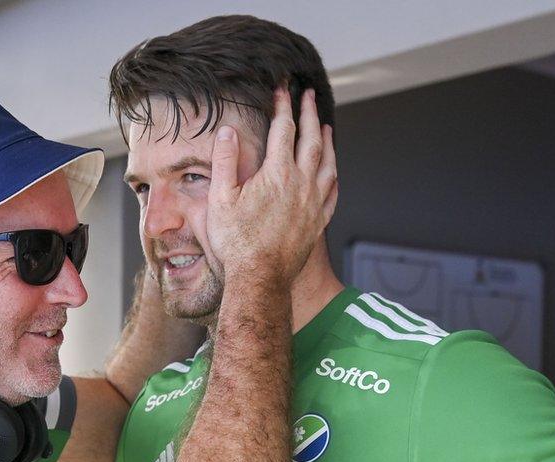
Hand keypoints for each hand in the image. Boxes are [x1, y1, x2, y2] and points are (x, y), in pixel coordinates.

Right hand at [205, 88, 337, 284]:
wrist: (260, 278)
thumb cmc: (236, 242)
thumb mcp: (220, 198)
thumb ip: (225, 161)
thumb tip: (228, 131)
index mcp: (277, 174)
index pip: (283, 129)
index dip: (283, 106)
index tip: (282, 89)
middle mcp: (301, 184)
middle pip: (311, 140)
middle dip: (309, 114)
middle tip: (308, 96)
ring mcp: (313, 203)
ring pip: (328, 163)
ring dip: (327, 141)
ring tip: (326, 127)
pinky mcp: (318, 222)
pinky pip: (333, 192)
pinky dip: (334, 175)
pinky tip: (333, 172)